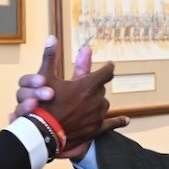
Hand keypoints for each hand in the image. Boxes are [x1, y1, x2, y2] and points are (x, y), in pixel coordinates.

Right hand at [12, 36, 127, 156]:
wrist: (43, 132)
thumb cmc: (43, 103)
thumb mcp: (45, 77)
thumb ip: (51, 56)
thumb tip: (52, 36)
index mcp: (88, 85)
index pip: (106, 72)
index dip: (108, 67)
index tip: (109, 65)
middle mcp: (96, 99)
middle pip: (101, 89)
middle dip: (94, 88)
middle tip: (83, 89)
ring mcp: (97, 115)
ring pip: (103, 104)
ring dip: (97, 102)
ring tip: (85, 104)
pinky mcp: (96, 129)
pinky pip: (112, 124)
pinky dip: (119, 121)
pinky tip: (125, 120)